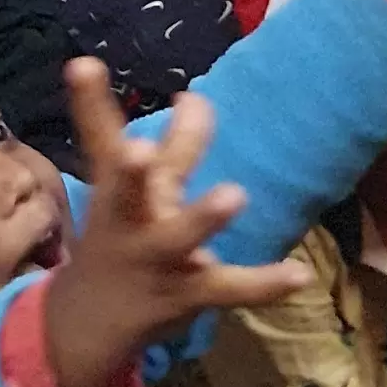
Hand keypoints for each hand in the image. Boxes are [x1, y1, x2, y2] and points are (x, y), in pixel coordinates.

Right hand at [44, 60, 311, 386]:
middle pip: (126, 189)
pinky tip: (300, 274)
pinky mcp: (187, 293)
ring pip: (179, 237)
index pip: (101, 138)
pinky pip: (228, 288)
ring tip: (234, 194)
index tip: (85, 65)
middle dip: (132, 168)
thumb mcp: (129, 187)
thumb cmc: (118, 234)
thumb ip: (161, 139)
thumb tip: (177, 89)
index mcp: (116, 186)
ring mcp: (158, 258)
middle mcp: (131, 218)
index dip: (91, 101)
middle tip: (140, 147)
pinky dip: (264, 283)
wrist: (90, 320)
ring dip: (203, 217)